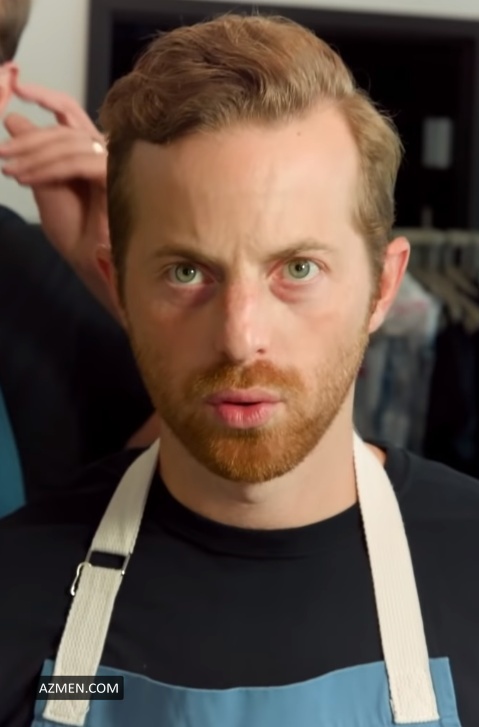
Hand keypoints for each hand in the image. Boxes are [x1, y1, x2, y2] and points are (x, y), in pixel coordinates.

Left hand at [0, 81, 117, 317]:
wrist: (90, 262)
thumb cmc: (74, 233)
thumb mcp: (42, 186)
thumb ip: (32, 154)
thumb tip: (13, 118)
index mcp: (86, 151)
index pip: (69, 113)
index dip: (45, 97)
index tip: (17, 88)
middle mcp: (102, 153)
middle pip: (64, 128)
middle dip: (28, 139)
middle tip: (1, 153)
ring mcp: (113, 165)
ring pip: (70, 144)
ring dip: (34, 156)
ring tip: (11, 172)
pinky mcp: (117, 178)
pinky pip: (80, 163)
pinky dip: (50, 168)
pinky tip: (29, 180)